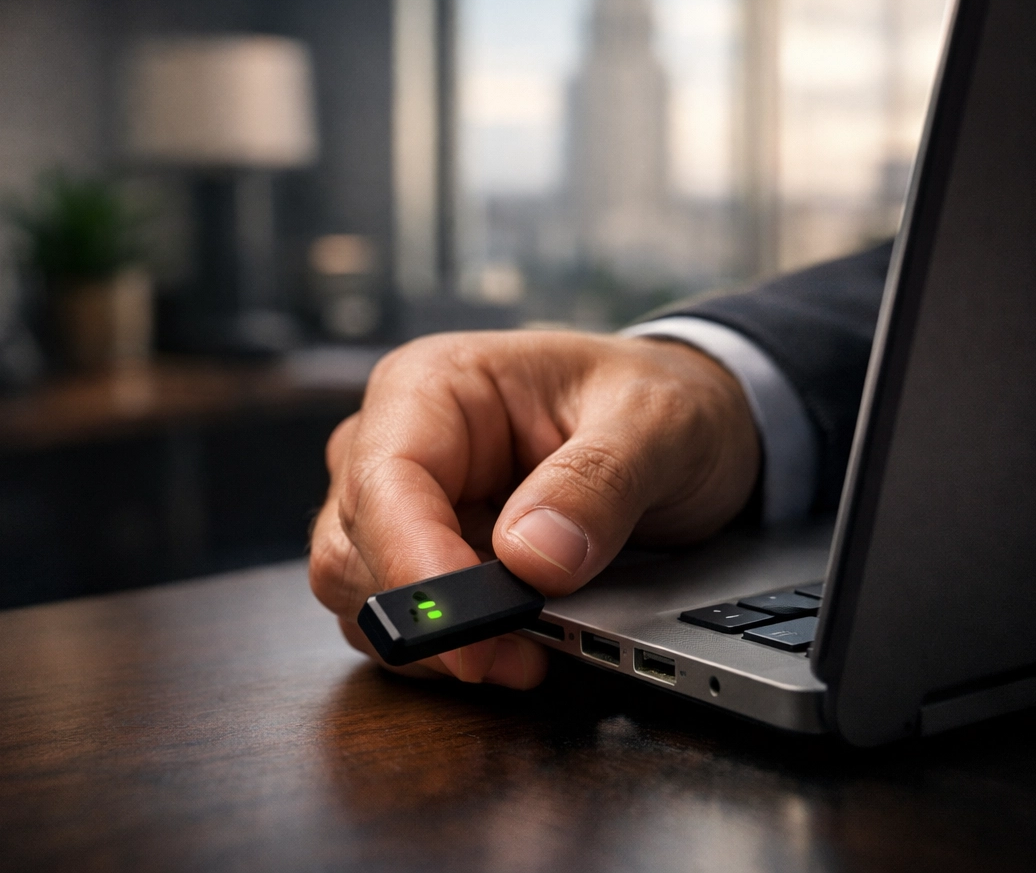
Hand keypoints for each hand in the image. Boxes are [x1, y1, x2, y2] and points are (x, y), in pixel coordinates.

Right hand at [308, 330, 760, 688]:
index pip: (384, 480)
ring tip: (537, 643)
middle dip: (430, 615)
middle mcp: (396, 443)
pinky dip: (454, 651)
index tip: (469, 628)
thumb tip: (533, 554)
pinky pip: (403, 625)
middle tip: (522, 650)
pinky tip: (522, 642)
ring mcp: (401, 507)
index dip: (414, 565)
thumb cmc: (656, 399)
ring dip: (441, 643)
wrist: (684, 424)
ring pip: (363, 598)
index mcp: (432, 385)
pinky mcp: (421, 560)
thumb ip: (599, 481)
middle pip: (352, 549)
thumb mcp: (658, 422)